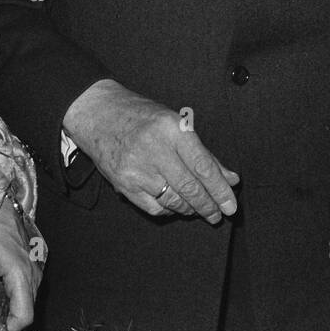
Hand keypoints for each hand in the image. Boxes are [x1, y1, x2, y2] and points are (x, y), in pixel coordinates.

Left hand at [0, 200, 40, 330]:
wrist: (0, 209)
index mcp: (20, 274)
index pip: (24, 316)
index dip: (8, 329)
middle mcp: (33, 277)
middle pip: (26, 313)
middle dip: (5, 321)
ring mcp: (35, 273)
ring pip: (25, 304)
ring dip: (7, 311)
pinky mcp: (31, 271)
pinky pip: (24, 293)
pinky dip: (11, 300)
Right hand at [63, 79, 239, 222]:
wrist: (98, 115)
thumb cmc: (142, 117)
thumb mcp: (176, 125)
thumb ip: (204, 154)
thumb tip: (231, 179)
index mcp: (172, 129)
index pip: (203, 167)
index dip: (220, 190)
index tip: (231, 206)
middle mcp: (154, 149)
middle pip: (189, 188)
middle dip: (208, 206)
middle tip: (218, 215)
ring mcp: (137, 169)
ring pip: (173, 201)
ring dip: (191, 210)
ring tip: (199, 209)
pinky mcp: (124, 184)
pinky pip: (154, 207)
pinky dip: (169, 210)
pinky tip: (176, 205)